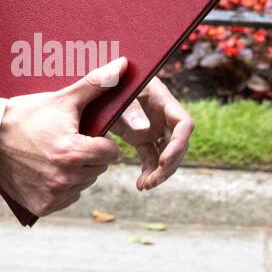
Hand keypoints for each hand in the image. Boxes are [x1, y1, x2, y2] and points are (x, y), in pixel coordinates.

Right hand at [0, 57, 125, 217]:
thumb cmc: (26, 114)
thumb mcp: (62, 99)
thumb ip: (96, 84)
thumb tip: (124, 64)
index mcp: (73, 152)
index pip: (111, 153)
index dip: (99, 140)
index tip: (80, 133)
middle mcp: (65, 178)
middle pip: (98, 169)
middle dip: (87, 156)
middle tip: (63, 141)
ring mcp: (53, 195)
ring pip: (83, 184)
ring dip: (74, 172)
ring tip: (51, 155)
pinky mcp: (42, 206)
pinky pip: (66, 198)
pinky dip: (59, 187)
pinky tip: (44, 171)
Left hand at [109, 76, 193, 190]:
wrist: (88, 88)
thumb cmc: (102, 85)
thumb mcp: (112, 93)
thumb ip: (126, 106)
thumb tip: (143, 129)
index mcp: (159, 97)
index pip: (183, 123)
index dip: (178, 143)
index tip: (163, 161)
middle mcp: (162, 113)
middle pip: (178, 143)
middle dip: (169, 164)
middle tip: (154, 181)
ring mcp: (153, 125)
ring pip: (166, 153)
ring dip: (160, 172)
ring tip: (145, 185)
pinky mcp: (143, 136)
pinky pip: (152, 157)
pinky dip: (149, 171)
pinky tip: (141, 184)